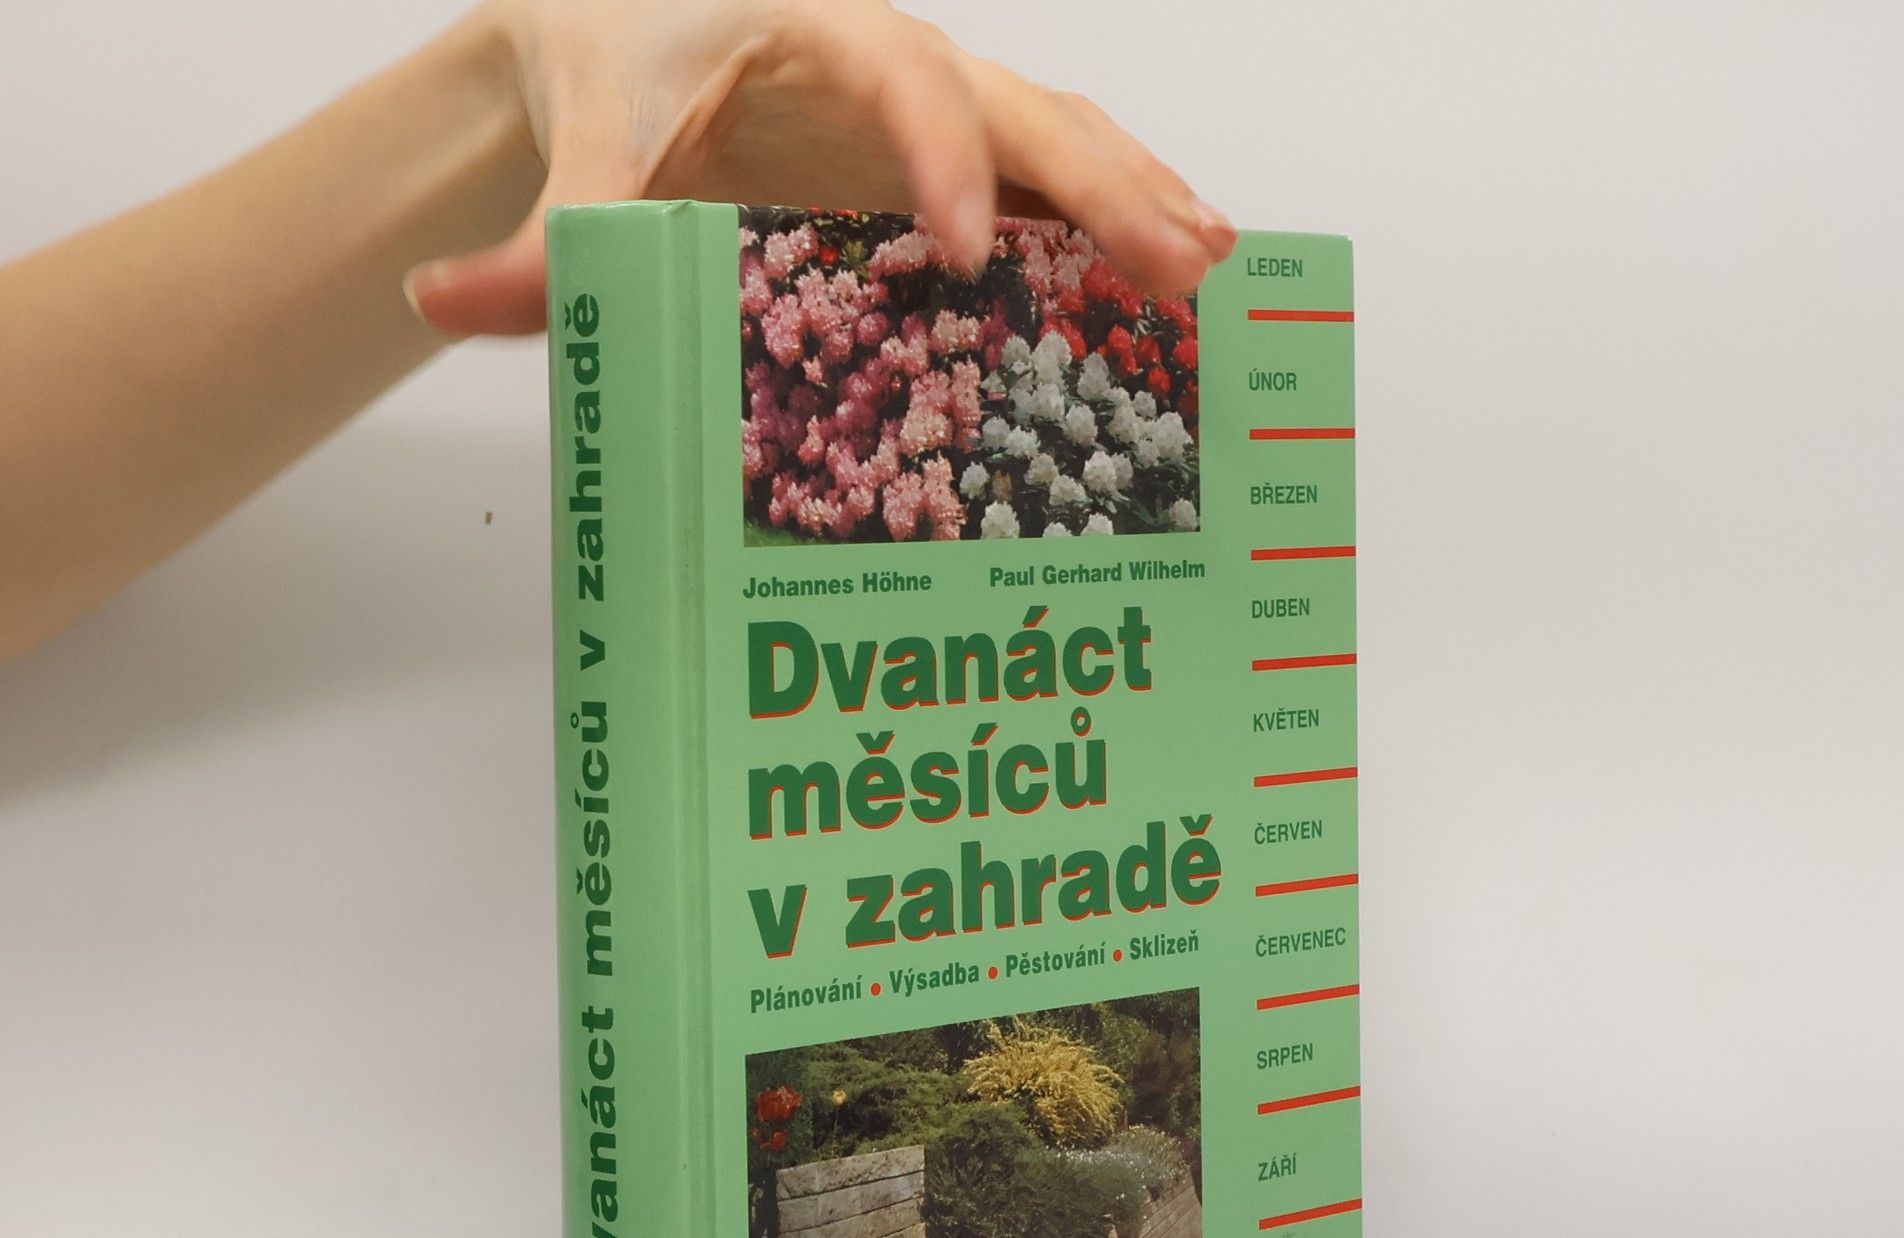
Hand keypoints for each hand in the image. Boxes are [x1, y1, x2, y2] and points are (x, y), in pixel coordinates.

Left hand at [406, 0, 1236, 335]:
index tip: (961, 251)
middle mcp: (903, 64)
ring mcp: (939, 112)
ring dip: (1139, 204)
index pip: (907, 86)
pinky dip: (1110, 225)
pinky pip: (1045, 184)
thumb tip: (443, 295)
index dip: (940, 163)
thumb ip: (539, 229)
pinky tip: (1172, 277)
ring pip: (1061, 142)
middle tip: (1181, 267)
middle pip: (1028, 112)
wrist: (621, 30)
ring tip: (1215, 269)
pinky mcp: (947, 161)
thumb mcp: (581, 138)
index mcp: (824, 32)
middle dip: (1108, 190)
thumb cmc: (613, 59)